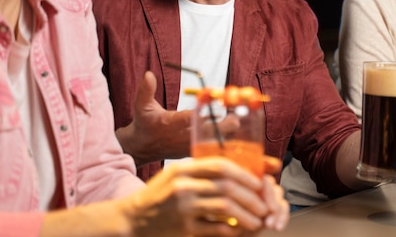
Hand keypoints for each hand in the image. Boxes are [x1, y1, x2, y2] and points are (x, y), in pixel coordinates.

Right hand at [116, 71, 241, 166]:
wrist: (142, 148)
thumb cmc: (144, 124)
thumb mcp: (141, 106)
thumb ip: (146, 90)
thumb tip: (149, 74)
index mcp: (171, 124)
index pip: (190, 119)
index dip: (205, 112)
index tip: (218, 105)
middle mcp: (183, 137)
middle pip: (211, 133)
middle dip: (226, 123)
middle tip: (235, 112)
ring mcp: (190, 146)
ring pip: (217, 142)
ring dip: (228, 131)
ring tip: (234, 118)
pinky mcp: (195, 152)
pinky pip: (215, 147)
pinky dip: (224, 138)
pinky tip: (229, 127)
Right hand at [121, 157, 288, 236]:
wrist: (132, 220)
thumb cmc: (158, 195)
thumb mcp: (175, 174)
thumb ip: (200, 170)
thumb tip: (236, 169)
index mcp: (183, 168)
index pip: (220, 165)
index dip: (244, 173)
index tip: (258, 182)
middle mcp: (183, 185)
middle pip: (227, 186)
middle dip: (251, 196)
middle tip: (263, 204)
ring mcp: (183, 208)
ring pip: (225, 207)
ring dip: (247, 214)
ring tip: (258, 220)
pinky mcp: (183, 228)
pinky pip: (215, 228)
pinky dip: (232, 230)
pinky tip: (240, 231)